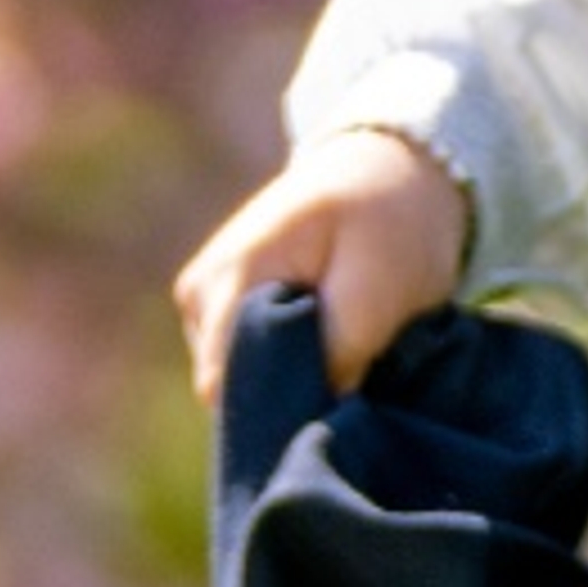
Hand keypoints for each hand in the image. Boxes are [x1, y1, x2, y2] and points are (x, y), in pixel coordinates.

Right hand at [173, 130, 468, 401]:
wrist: (386, 167)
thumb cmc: (388, 221)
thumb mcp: (379, 287)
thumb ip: (338, 354)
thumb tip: (314, 419)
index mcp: (228, 276)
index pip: (221, 384)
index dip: (274, 412)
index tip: (328, 414)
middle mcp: (198, 292)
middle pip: (227, 386)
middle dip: (285, 394)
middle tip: (350, 382)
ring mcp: (205, 298)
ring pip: (238, 376)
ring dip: (290, 376)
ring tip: (344, 353)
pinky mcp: (224, 305)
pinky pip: (246, 359)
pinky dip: (288, 361)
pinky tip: (325, 343)